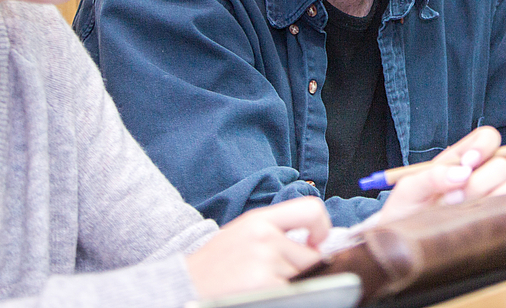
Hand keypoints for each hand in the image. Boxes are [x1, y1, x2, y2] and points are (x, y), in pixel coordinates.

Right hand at [185, 197, 329, 298]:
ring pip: (301, 278)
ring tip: (259, 284)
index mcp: (260, 219)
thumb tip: (318, 244)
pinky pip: (291, 293)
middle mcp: (264, 236)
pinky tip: (259, 293)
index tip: (317, 242)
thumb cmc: (215, 265)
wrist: (182, 285)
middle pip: (310, 255)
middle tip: (273, 275)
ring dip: (287, 285)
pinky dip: (282, 296)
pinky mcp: (263, 284)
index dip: (323, 228)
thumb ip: (277, 234)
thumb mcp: (244, 235)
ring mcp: (264, 261)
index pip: (311, 210)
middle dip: (299, 269)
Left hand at [375, 126, 505, 223]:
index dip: (484, 147)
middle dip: (480, 182)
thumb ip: (431, 177)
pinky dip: (504, 214)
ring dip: (491, 199)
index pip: (488, 137)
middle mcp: (480, 176)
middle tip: (453, 200)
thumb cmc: (406, 211)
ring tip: (463, 214)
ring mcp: (490, 200)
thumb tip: (462, 174)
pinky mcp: (497, 222)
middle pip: (503, 166)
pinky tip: (480, 223)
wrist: (404, 245)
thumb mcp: (409, 190)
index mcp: (460, 160)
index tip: (468, 165)